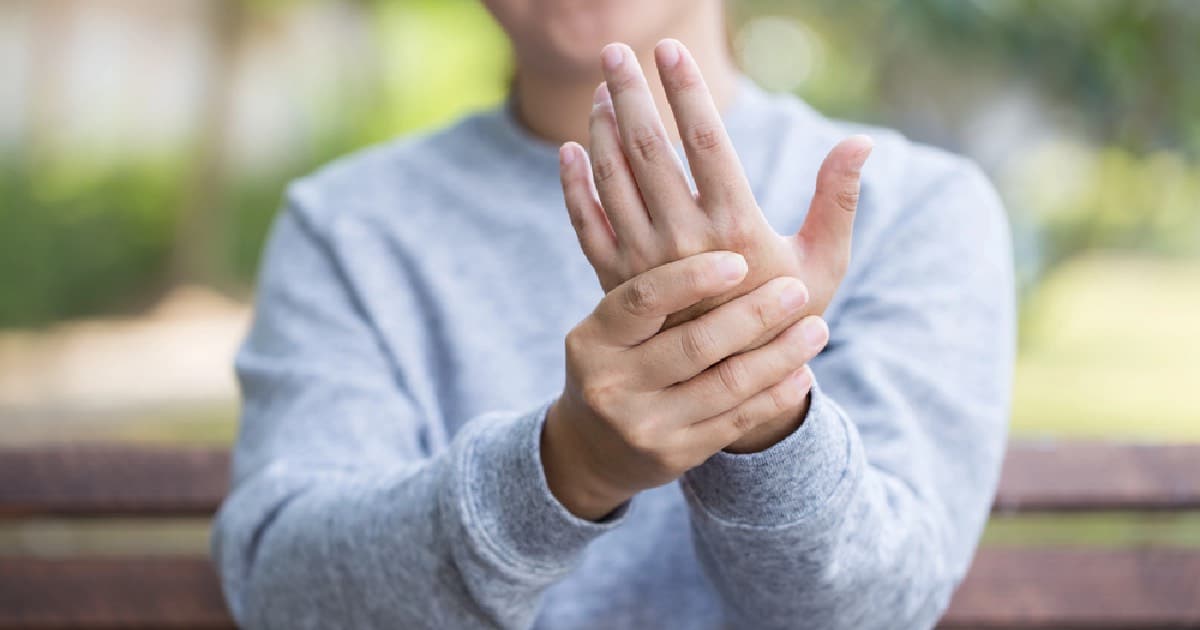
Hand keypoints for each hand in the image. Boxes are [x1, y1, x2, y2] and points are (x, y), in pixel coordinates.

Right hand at [542, 251, 828, 519]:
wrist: (594, 447)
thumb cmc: (617, 363)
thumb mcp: (611, 326)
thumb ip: (649, 285)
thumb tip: (707, 225)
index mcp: (593, 339)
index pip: (643, 299)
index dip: (691, 278)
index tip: (739, 261)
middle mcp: (611, 383)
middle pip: (694, 344)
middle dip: (753, 315)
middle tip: (796, 291)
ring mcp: (643, 424)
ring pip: (726, 384)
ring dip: (780, 354)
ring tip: (817, 328)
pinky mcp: (675, 454)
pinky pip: (737, 419)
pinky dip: (776, 394)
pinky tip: (802, 372)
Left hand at [558, 40, 871, 450]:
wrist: (730, 389)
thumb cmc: (785, 319)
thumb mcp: (822, 265)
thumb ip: (837, 201)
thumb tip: (861, 142)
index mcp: (736, 229)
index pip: (704, 142)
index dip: (685, 92)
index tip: (670, 51)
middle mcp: (683, 243)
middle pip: (648, 151)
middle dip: (631, 94)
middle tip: (617, 51)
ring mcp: (643, 264)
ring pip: (613, 181)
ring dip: (603, 130)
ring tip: (604, 90)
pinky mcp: (616, 284)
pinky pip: (587, 225)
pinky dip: (574, 186)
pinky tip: (570, 150)